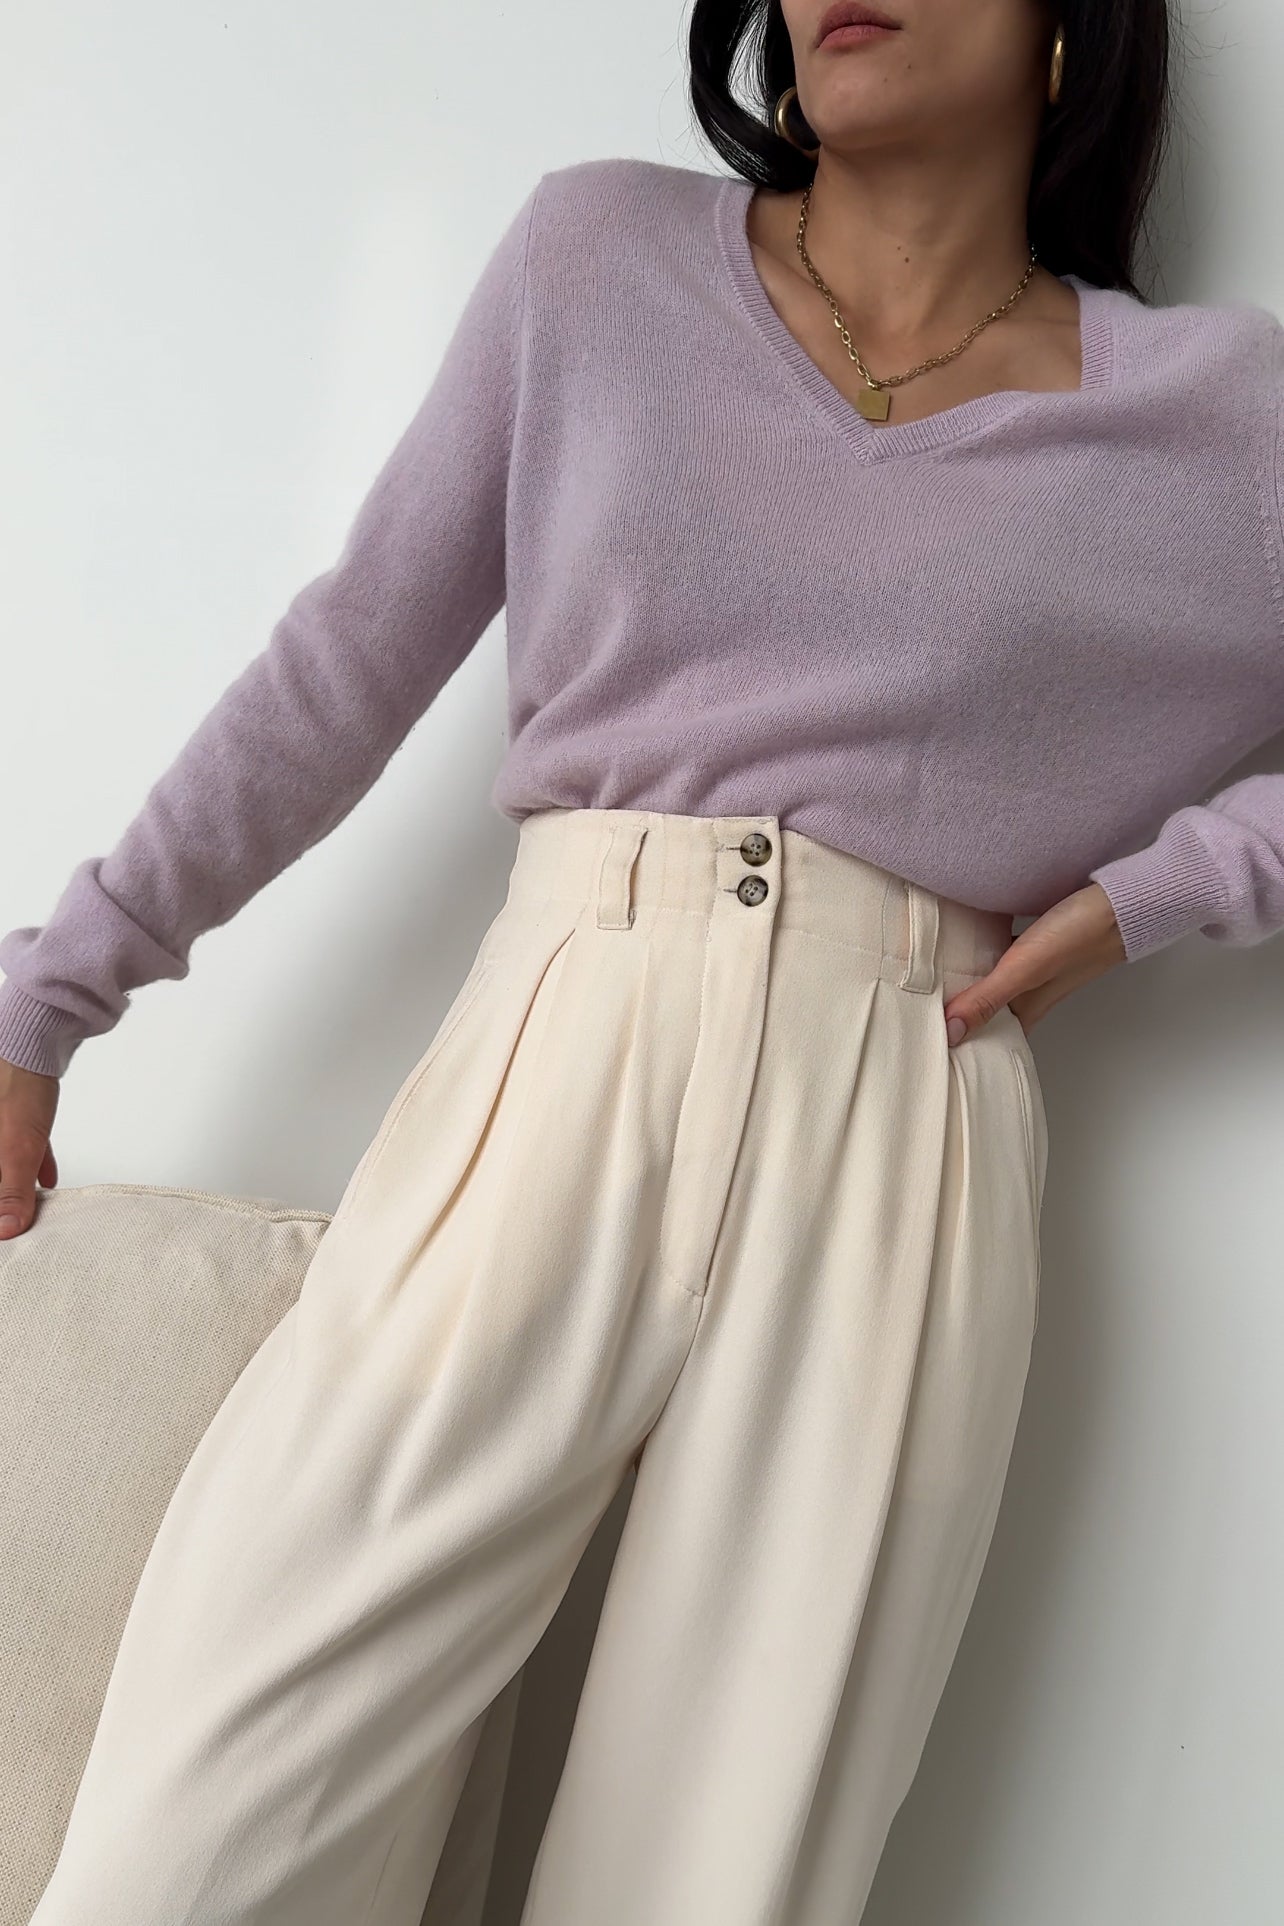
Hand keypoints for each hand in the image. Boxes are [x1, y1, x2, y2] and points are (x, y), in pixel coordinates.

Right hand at [0, 1057, 59, 1237]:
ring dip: (16, 1182)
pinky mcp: (7, 1108)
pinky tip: (47, 1178)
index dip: (1, 1203)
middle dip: (6, 1194)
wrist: (32, 1038)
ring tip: (33, 1204)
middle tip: (19, 1219)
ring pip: (2, 1159)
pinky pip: (13, 1143)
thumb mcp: (15, 1151)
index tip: (8, 1225)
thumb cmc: (15, 1087)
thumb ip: (11, 1192)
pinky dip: (28, 1161)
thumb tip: (6, 1230)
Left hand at [942, 882, 1125, 1044]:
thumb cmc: (1080, 935)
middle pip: (987, 1008)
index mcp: (1028, 1008)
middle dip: (958, 1010)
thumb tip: (950, 1033)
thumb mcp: (1027, 969)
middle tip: (919, 1010)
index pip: (988, 1036)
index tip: (927, 1044)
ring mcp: (1036, 965)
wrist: (1122, 900)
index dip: (962, 1042)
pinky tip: (966, 939)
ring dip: (969, 979)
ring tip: (931, 975)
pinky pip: (1003, 951)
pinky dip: (984, 950)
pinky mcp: (1039, 940)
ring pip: (994, 979)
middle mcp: (1030, 991)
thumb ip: (988, 998)